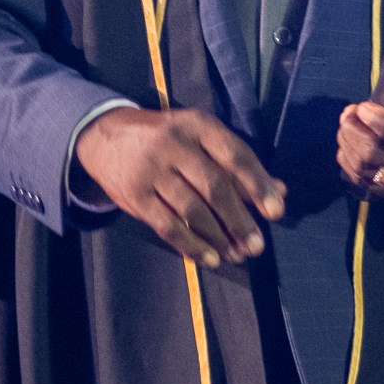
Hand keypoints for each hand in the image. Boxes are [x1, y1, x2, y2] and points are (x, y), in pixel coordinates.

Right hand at [73, 107, 285, 267]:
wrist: (104, 137)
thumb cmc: (166, 139)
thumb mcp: (200, 139)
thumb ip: (237, 164)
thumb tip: (278, 193)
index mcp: (197, 124)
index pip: (235, 155)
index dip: (258, 185)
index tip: (276, 212)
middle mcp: (173, 143)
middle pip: (214, 186)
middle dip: (240, 220)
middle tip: (257, 245)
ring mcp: (151, 169)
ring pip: (192, 210)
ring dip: (218, 237)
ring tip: (237, 255)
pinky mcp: (134, 195)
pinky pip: (167, 225)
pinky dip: (191, 246)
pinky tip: (210, 259)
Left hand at [336, 66, 383, 204]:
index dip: (377, 121)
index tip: (362, 107)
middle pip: (378, 155)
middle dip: (353, 133)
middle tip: (348, 116)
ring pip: (369, 172)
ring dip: (349, 148)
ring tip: (346, 129)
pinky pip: (371, 186)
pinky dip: (353, 168)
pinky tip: (349, 149)